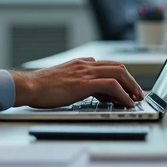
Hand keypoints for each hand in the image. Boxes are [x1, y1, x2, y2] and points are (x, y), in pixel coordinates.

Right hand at [10, 58, 143, 108]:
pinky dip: (123, 94)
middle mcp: (85, 65)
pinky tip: (126, 103)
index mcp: (81, 63)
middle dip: (132, 81)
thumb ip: (80, 83)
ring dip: (131, 86)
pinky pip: (111, 85)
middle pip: (118, 67)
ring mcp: (85, 72)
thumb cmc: (41, 88)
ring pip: (118, 73)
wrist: (29, 86)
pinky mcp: (84, 83)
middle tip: (137, 94)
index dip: (122, 77)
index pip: (109, 66)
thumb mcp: (64, 81)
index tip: (129, 89)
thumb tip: (96, 93)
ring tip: (136, 99)